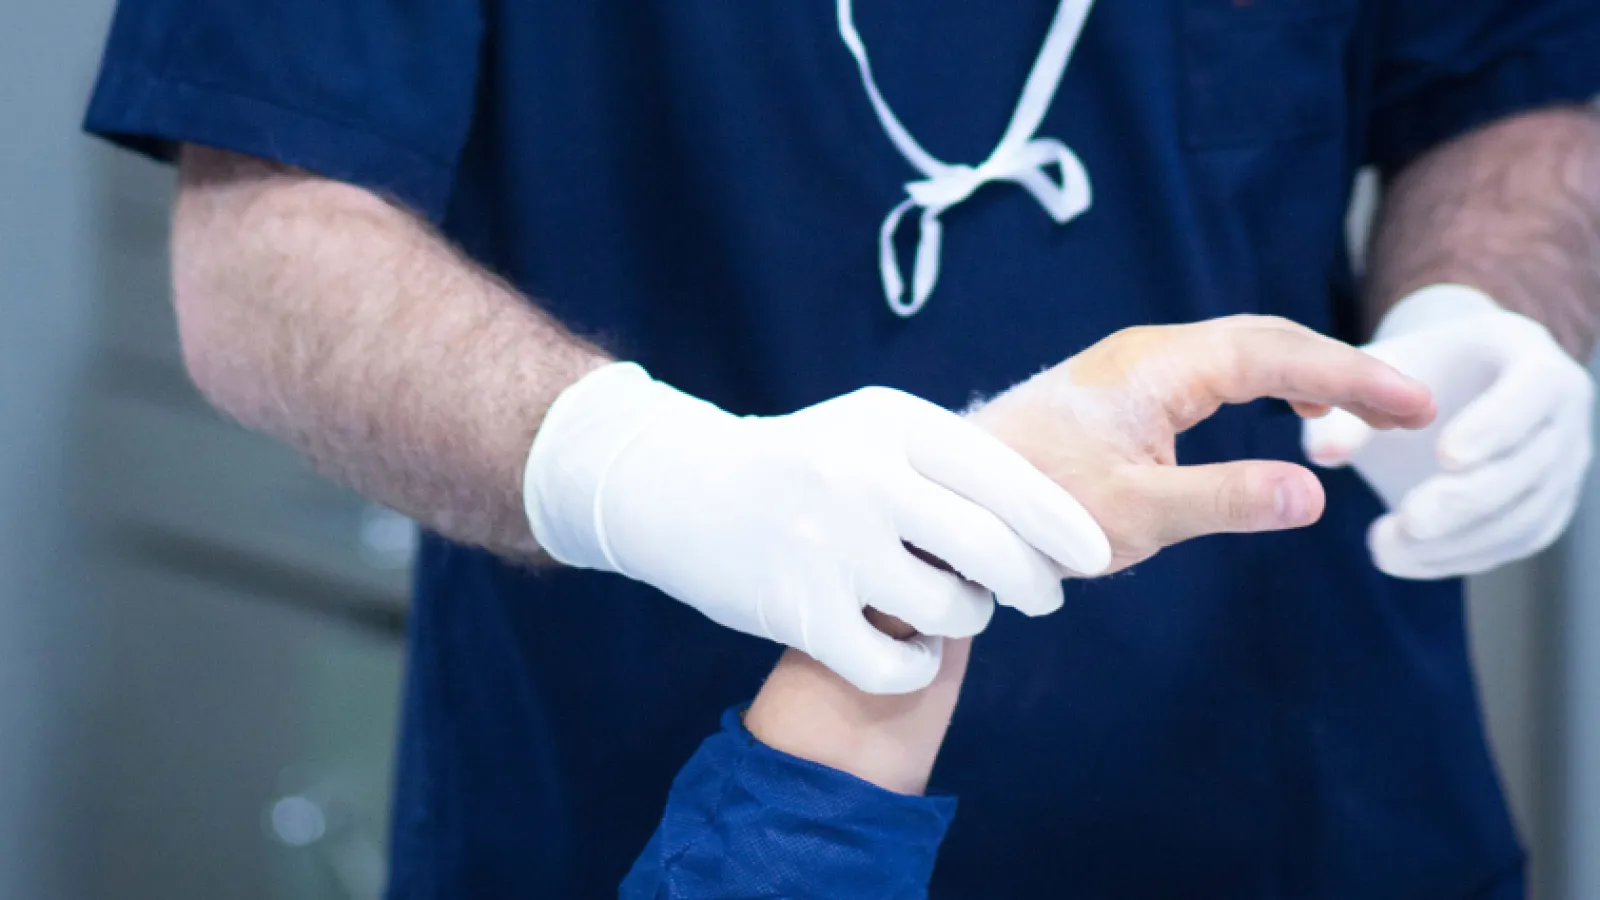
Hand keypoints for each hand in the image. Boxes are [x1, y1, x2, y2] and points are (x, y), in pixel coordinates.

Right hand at [523, 363, 1110, 694]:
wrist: (679, 488)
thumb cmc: (800, 463)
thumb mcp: (871, 430)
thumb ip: (949, 463)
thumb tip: (1049, 521)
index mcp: (893, 425)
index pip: (1007, 479)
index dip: (1062, 525)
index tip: (1095, 557)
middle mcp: (865, 478)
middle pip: (994, 549)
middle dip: (1034, 583)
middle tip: (1041, 597)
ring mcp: (831, 545)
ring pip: (952, 610)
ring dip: (971, 620)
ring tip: (955, 612)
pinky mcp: (800, 609)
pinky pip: (895, 663)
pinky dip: (917, 666)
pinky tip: (911, 650)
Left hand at [974, 316, 1436, 573]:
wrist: (953, 500)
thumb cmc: (1032, 507)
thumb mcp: (1134, 515)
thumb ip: (1223, 500)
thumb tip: (1314, 491)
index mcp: (1158, 367)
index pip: (1277, 355)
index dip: (1352, 376)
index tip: (1414, 404)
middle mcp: (1149, 352)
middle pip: (1266, 340)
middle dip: (1342, 369)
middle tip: (1410, 409)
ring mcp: (1135, 367)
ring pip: (1241, 351)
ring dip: (1306, 373)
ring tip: (1362, 412)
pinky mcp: (1125, 390)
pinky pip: (1215, 370)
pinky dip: (1265, 383)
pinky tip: (1283, 412)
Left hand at [1303, 284, 1594, 578]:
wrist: (1442, 386)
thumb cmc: (1407, 371)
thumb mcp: (1375, 370)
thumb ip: (1347, 402)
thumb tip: (1323, 454)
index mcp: (1530, 355)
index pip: (1534, 389)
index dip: (1495, 425)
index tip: (1444, 456)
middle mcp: (1563, 410)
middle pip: (1532, 464)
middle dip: (1467, 499)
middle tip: (1408, 521)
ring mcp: (1563, 462)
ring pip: (1527, 514)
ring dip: (1457, 540)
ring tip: (1385, 546)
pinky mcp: (1547, 504)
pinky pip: (1514, 540)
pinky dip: (1461, 555)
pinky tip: (1406, 557)